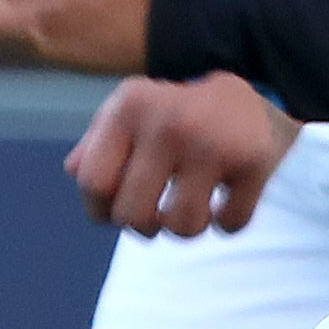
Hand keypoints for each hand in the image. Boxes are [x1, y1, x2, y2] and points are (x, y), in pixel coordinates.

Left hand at [70, 73, 301, 235]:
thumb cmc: (175, 116)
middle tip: (158, 212)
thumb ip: (97, 143)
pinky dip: (227, 223)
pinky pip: (230, 224)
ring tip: (192, 208)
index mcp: (131, 104)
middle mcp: (169, 120)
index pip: (92, 182)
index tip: (118, 206)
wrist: (251, 100)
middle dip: (143, 225)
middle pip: (131, 214)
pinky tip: (228, 201)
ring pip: (181, 226)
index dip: (101, 208)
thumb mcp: (132, 115)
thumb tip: (74, 170)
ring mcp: (213, 141)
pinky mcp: (254, 161)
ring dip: (185, 229)